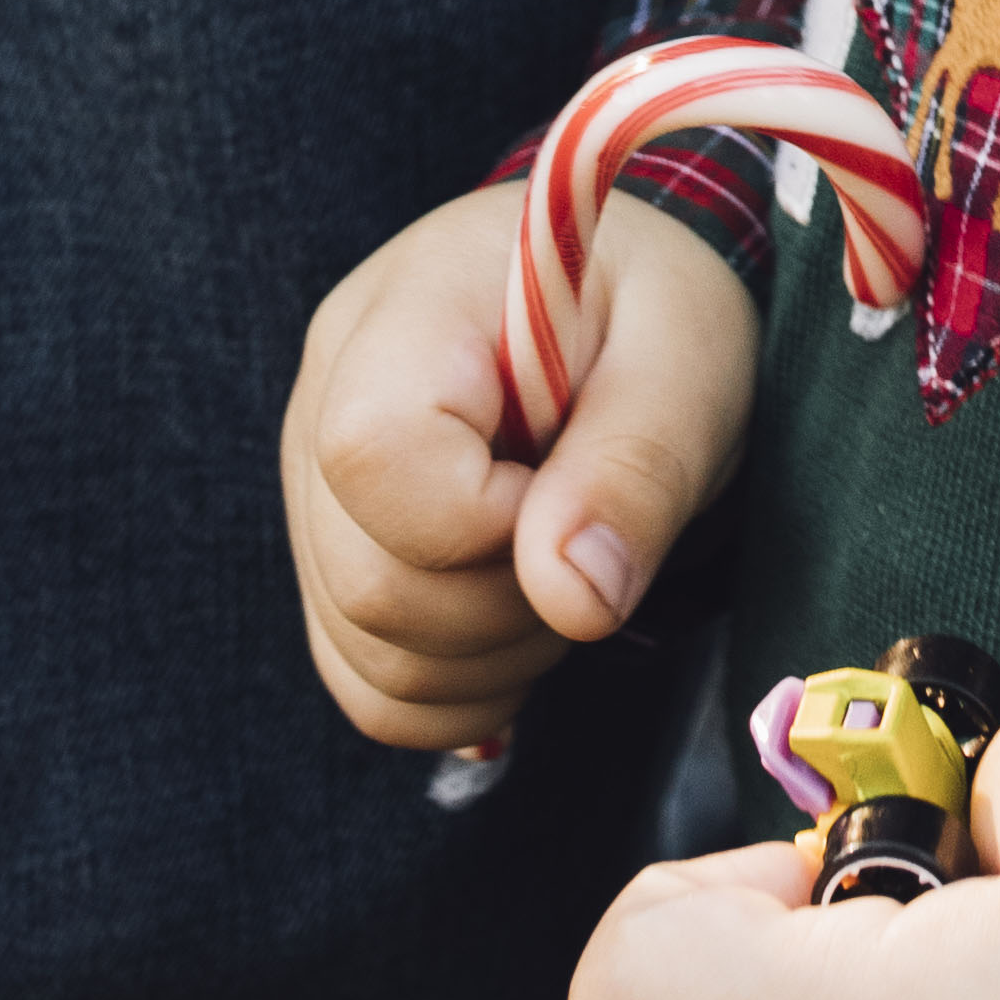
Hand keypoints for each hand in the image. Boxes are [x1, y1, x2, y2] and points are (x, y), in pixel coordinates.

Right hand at [280, 180, 757, 749]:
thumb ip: (635, 468)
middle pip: (368, 580)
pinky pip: (369, 686)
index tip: (571, 490)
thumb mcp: (687, 361)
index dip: (484, 519)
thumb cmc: (657, 318)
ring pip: (366, 651)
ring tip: (568, 565)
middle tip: (594, 539)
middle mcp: (325, 396)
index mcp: (408, 309)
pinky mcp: (330, 561)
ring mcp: (312, 487)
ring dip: (497, 655)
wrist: (629, 319)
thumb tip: (574, 598)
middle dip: (510, 606)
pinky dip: (462, 690)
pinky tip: (525, 620)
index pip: (375, 454)